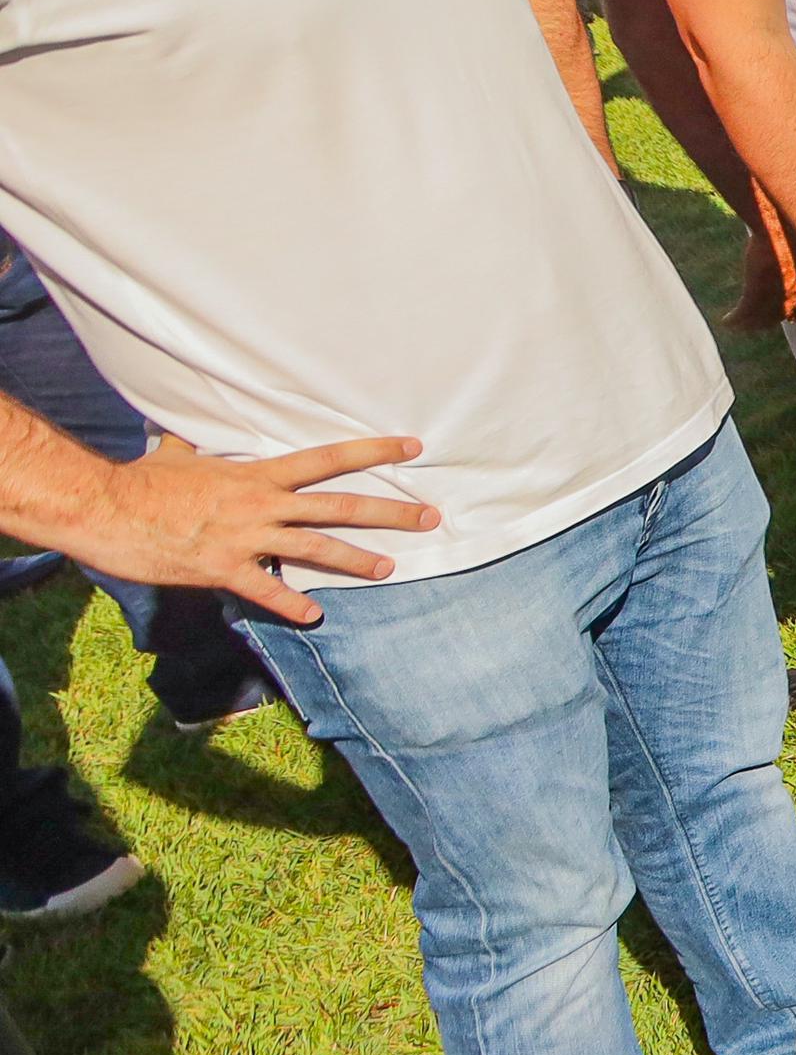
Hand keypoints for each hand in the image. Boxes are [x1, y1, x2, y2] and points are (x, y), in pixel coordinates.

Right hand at [63, 432, 442, 623]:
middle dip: (390, 512)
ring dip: (357, 560)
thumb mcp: (177, 457)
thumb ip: (194, 450)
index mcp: (258, 474)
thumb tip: (184, 437)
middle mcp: (262, 503)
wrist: (106, 507)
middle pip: (340, 505)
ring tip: (391, 568)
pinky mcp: (222, 568)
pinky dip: (292, 604)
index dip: (374, 451)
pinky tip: (314, 616)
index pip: (329, 458)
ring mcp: (246, 537)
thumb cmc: (141, 481)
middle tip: (431, 517)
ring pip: (316, 548)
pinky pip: (266, 589)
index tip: (412, 447)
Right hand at [723, 193, 795, 336]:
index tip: (790, 318)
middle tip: (756, 324)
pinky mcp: (756, 290)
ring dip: (749, 324)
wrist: (784, 222)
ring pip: (761, 317)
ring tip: (737, 325)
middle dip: (769, 320)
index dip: (795, 311)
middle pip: (782, 314)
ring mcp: (776, 292)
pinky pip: (744, 312)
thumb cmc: (795, 223)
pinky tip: (726, 321)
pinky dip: (735, 320)